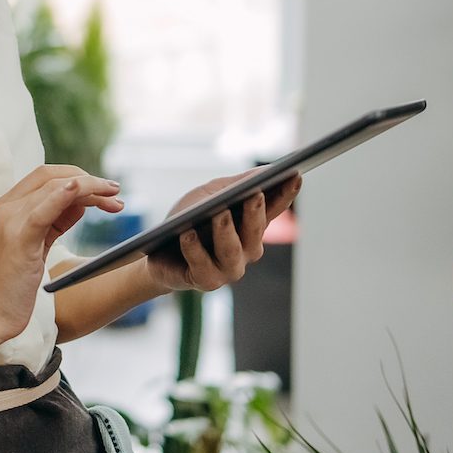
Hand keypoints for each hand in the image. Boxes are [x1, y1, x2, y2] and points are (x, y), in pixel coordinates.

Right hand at [0, 165, 123, 346]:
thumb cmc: (10, 286)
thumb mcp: (36, 246)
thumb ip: (55, 220)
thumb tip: (82, 201)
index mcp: (9, 207)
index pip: (46, 176)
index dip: (78, 176)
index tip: (105, 189)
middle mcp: (6, 208)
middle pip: (51, 176)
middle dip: (88, 179)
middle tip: (115, 191)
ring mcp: (10, 221)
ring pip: (53, 187)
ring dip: (89, 187)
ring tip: (114, 199)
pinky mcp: (18, 240)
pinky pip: (43, 210)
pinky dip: (64, 195)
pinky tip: (82, 190)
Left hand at [144, 170, 300, 292]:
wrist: (157, 251)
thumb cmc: (189, 219)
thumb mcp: (210, 195)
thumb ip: (237, 184)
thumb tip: (266, 171)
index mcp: (251, 227)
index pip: (273, 209)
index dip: (286, 193)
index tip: (295, 175)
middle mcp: (246, 251)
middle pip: (255, 231)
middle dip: (256, 213)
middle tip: (255, 194)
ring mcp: (228, 269)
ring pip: (232, 251)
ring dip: (226, 231)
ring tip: (220, 213)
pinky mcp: (205, 281)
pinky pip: (201, 264)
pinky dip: (194, 248)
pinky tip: (187, 235)